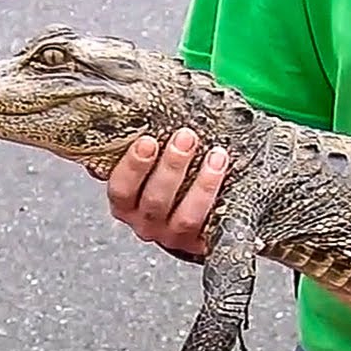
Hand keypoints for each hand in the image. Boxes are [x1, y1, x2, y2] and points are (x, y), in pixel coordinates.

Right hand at [105, 127, 228, 255]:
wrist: (194, 216)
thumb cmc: (165, 180)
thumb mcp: (148, 165)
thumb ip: (144, 146)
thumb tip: (144, 107)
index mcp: (126, 204)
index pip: (121, 189)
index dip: (133, 166)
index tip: (148, 141)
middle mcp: (147, 222)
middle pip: (155, 200)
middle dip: (172, 166)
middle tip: (187, 137)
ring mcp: (174, 235)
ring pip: (186, 216)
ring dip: (203, 184)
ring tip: (216, 155)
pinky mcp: (200, 242)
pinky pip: (211, 225)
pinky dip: (220, 200)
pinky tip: (229, 176)